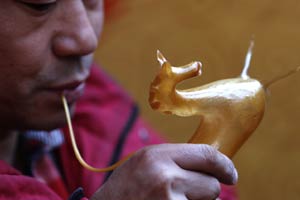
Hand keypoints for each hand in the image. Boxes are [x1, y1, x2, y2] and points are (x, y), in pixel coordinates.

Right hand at [91, 144, 237, 199]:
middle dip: (205, 190)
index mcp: (157, 156)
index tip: (230, 174)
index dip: (224, 165)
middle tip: (187, 192)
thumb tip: (213, 164)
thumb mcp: (147, 162)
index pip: (207, 155)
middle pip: (211, 184)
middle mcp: (164, 177)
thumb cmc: (127, 187)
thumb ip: (176, 159)